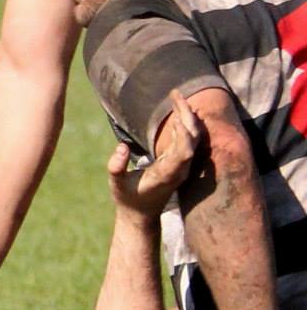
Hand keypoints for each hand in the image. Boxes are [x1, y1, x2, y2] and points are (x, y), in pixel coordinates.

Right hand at [108, 88, 205, 217]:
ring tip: (179, 99)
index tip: (175, 115)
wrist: (141, 215)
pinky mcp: (182, 165)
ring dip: (189, 117)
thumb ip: (116, 166)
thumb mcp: (116, 185)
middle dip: (187, 116)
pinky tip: (182, 114)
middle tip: (176, 94)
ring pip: (194, 139)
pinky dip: (188, 126)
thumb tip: (122, 146)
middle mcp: (180, 170)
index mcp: (167, 174)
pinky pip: (190, 142)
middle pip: (193, 139)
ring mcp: (183, 168)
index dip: (183, 132)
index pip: (183, 150)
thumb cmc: (127, 199)